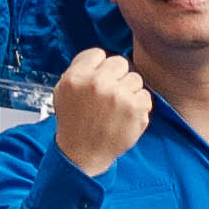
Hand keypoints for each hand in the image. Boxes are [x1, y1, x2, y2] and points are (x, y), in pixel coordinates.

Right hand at [47, 50, 151, 176]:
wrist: (82, 155)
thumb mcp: (63, 91)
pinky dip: (138, 107)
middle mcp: (97, 83)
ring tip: (116, 109)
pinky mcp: (135, 109)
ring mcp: (118, 95)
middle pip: (120, 62)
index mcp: (76, 76)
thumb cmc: (74, 123)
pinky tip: (125, 117)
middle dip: (116, 78)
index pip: (98, 54)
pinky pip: (145, 96)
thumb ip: (80, 70)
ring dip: (128, 92)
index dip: (99, 68)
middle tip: (109, 96)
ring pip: (135, 78)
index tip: (97, 82)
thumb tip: (101, 57)